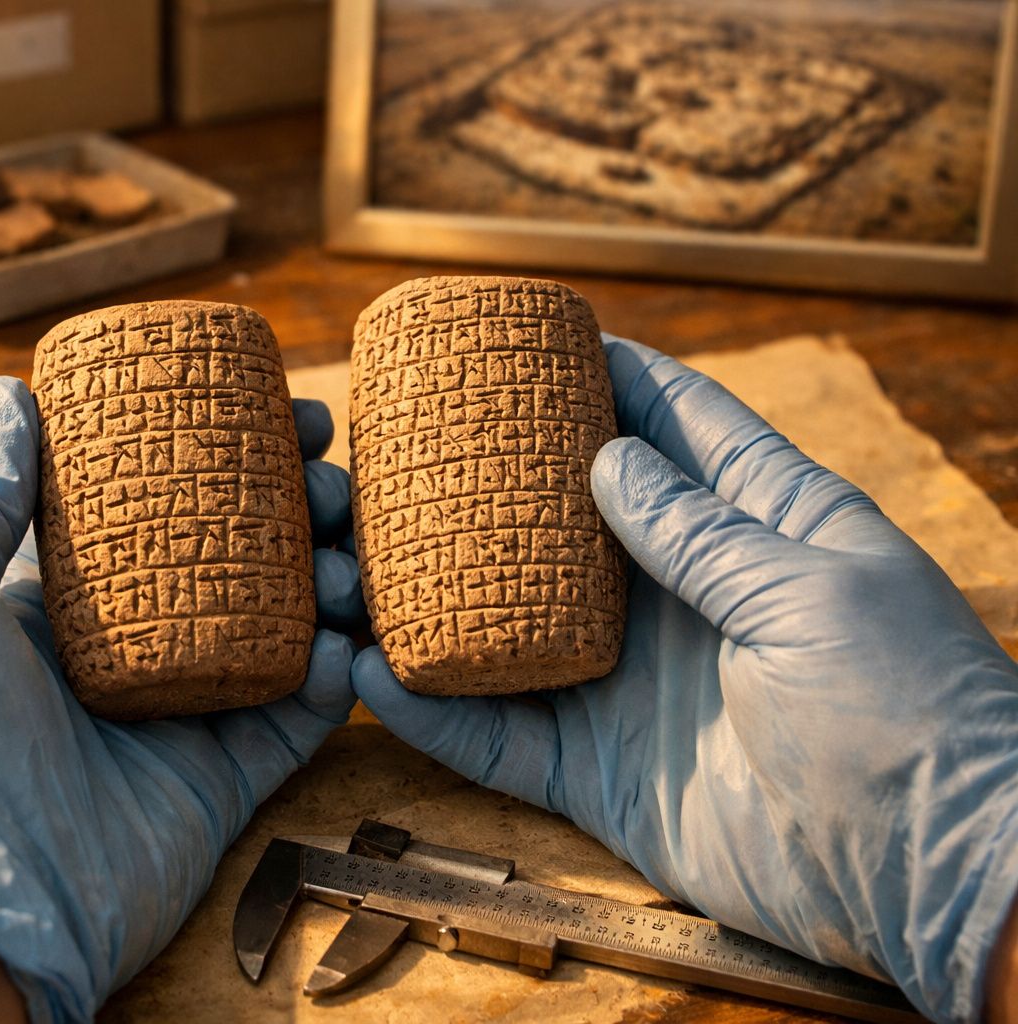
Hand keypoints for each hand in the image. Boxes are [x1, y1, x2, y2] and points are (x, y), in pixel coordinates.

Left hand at [0, 379, 359, 1021]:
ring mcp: (171, 721)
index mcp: (49, 605)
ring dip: (323, 582)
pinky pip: (291, 724)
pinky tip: (352, 637)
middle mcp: (118, 655)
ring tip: (350, 548)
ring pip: (273, 633)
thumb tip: (8, 394)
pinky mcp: (216, 785)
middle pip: (226, 564)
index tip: (265, 410)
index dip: (206, 456)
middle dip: (284, 510)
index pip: (146, 510)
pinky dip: (331, 682)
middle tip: (328, 469)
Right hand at [352, 335, 1017, 1021]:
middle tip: (413, 439)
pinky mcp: (598, 773)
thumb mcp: (813, 592)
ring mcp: (629, 687)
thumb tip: (606, 461)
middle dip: (496, 482)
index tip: (541, 337)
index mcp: (755, 532)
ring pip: (510, 628)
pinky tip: (371, 673)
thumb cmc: (904, 708)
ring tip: (357, 557)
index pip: (679, 427)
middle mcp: (678, 600)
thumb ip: (704, 531)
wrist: (925, 872)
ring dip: (436, 600)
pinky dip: (434, 711)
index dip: (615, 378)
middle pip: (566, 523)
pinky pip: (497, 737)